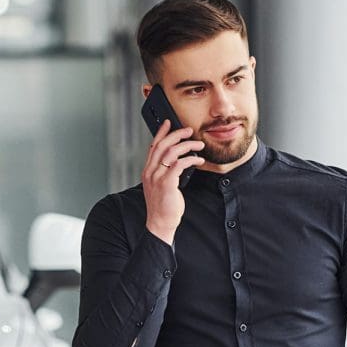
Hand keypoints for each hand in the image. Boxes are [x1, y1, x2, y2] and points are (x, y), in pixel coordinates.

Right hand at [141, 119, 205, 242]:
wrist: (160, 223)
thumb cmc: (164, 206)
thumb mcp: (162, 186)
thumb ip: (166, 173)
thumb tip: (179, 161)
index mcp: (148, 171)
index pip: (153, 146)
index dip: (161, 132)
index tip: (168, 122)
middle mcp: (150, 172)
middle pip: (162, 145)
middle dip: (177, 134)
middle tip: (189, 130)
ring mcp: (157, 177)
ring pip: (171, 152)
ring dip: (187, 145)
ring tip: (199, 145)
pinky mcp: (166, 183)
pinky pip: (179, 164)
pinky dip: (191, 159)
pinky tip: (199, 160)